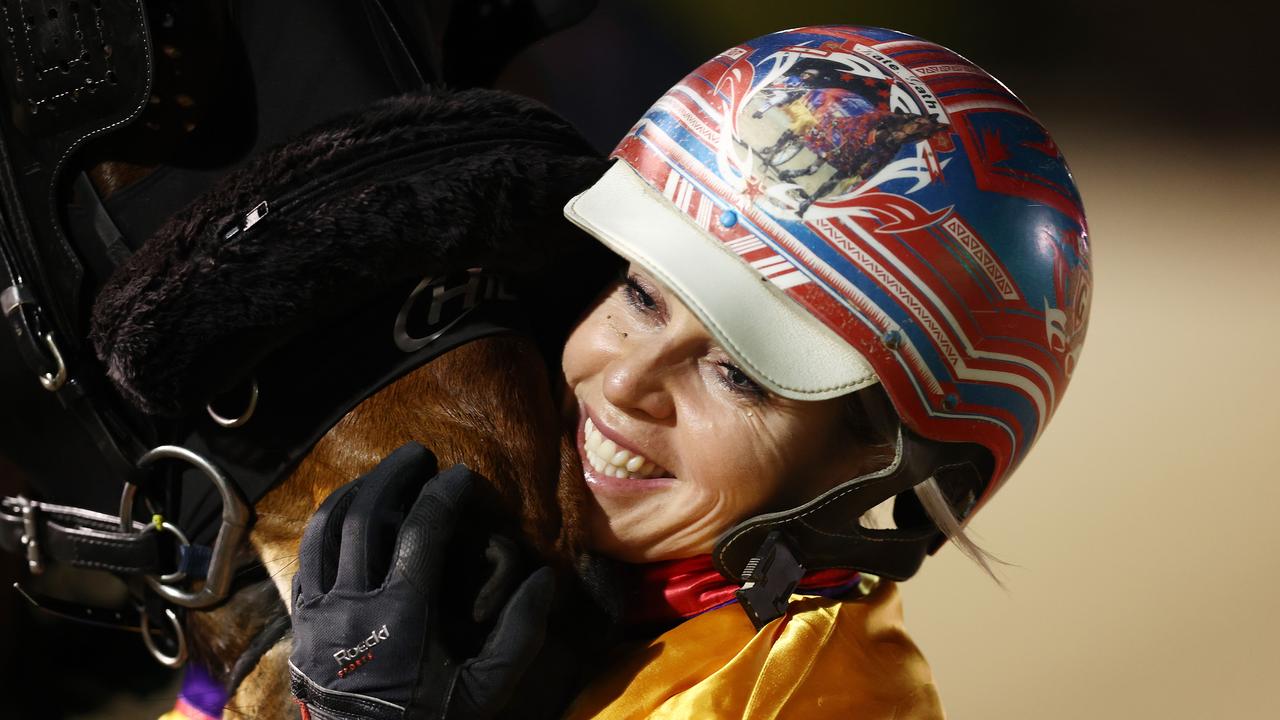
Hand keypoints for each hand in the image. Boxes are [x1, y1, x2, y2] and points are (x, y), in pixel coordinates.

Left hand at [288, 442, 555, 719]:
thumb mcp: (486, 690)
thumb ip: (520, 633)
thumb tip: (545, 579)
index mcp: (402, 615)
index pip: (423, 530)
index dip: (444, 493)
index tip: (462, 475)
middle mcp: (353, 604)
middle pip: (366, 515)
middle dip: (393, 475)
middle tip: (418, 455)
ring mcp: (318, 613)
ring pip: (327, 530)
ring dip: (354, 492)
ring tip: (379, 475)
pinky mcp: (298, 625)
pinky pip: (305, 560)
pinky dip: (324, 529)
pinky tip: (344, 518)